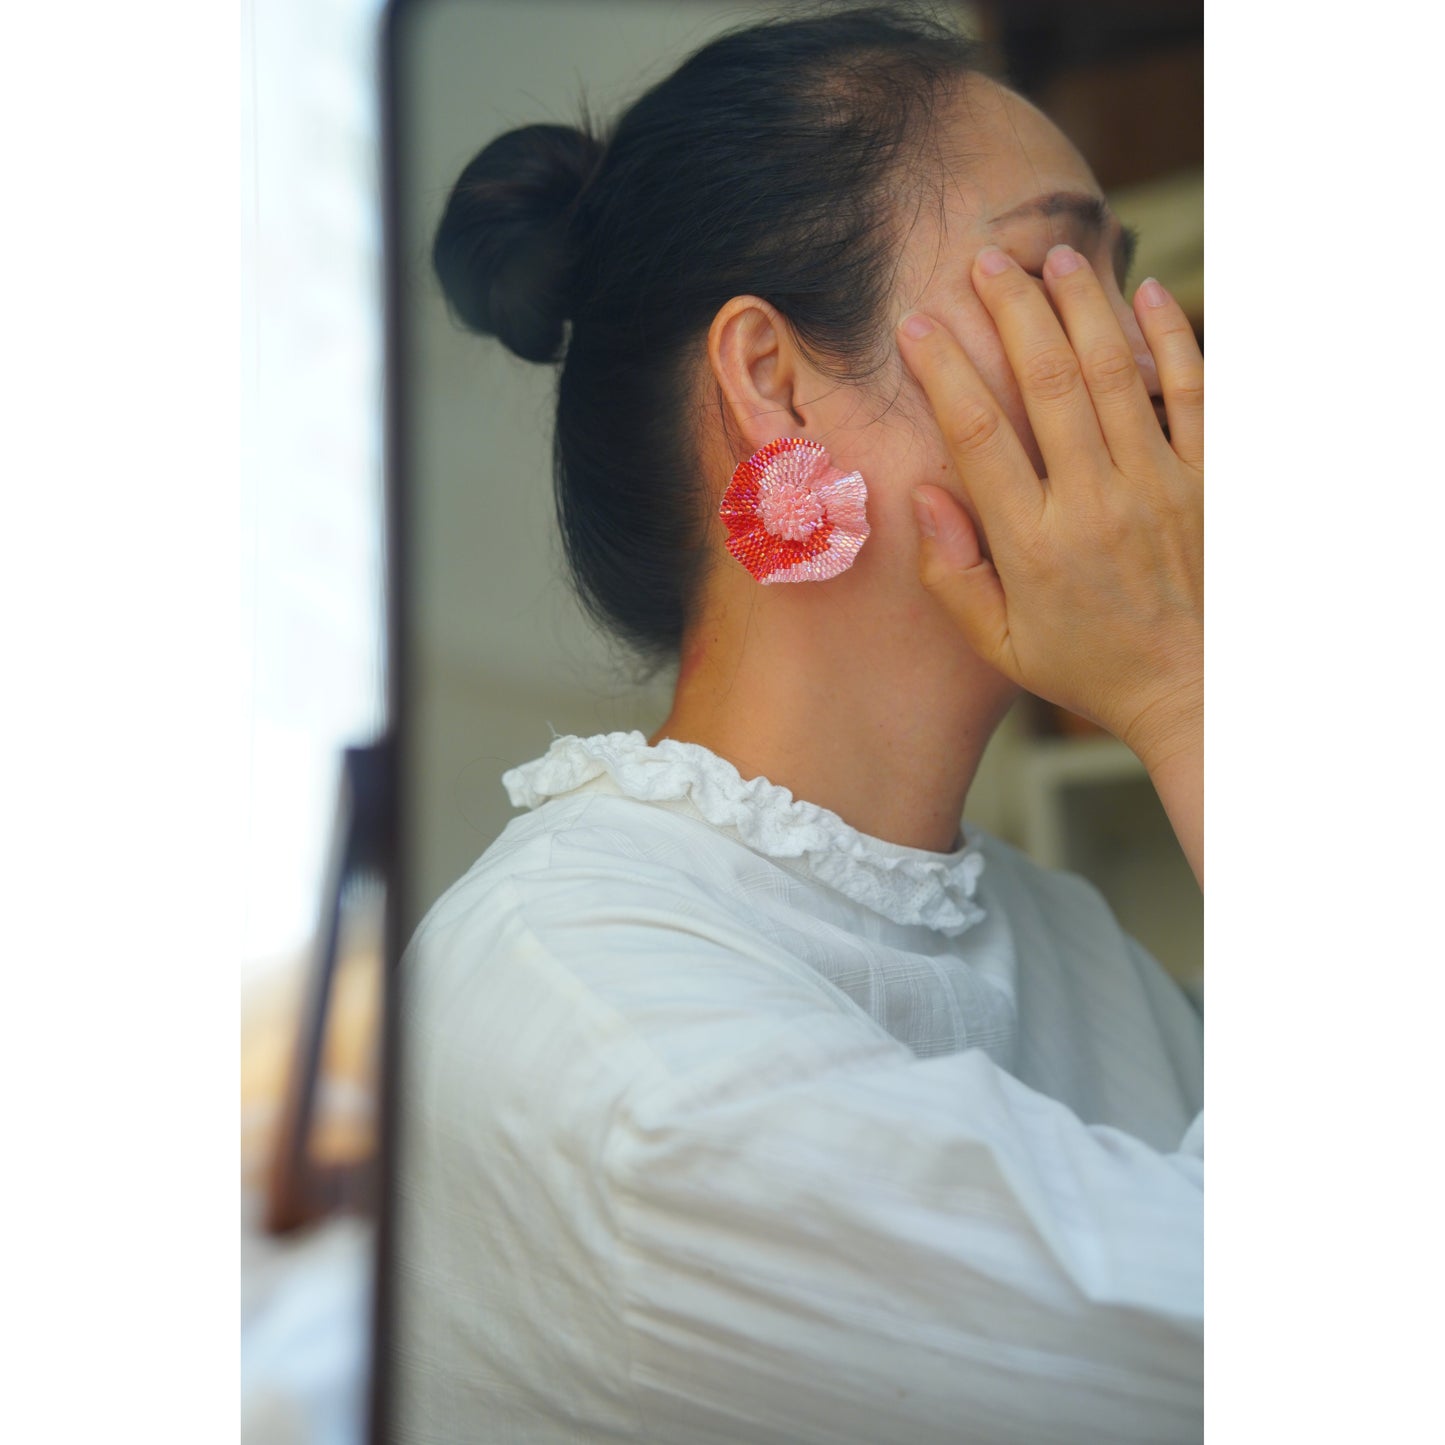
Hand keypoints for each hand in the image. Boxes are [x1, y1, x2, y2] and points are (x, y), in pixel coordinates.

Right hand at [897, 246, 1202, 881]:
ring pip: (1115, 372)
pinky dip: (1172, 338)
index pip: (978, 433)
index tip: (917, 326)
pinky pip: (1192, 393)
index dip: (944, 370)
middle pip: (1046, 381)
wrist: (1195, 693)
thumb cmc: (1089, 667)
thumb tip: (924, 495)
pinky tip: (1147, 292)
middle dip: (1011, 311)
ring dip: (1082, 306)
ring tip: (1054, 256)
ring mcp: (1159, 485)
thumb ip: (953, 576)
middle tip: (985, 262)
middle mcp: (1095, 503)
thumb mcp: (1001, 646)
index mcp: (1034, 545)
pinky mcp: (1208, 480)